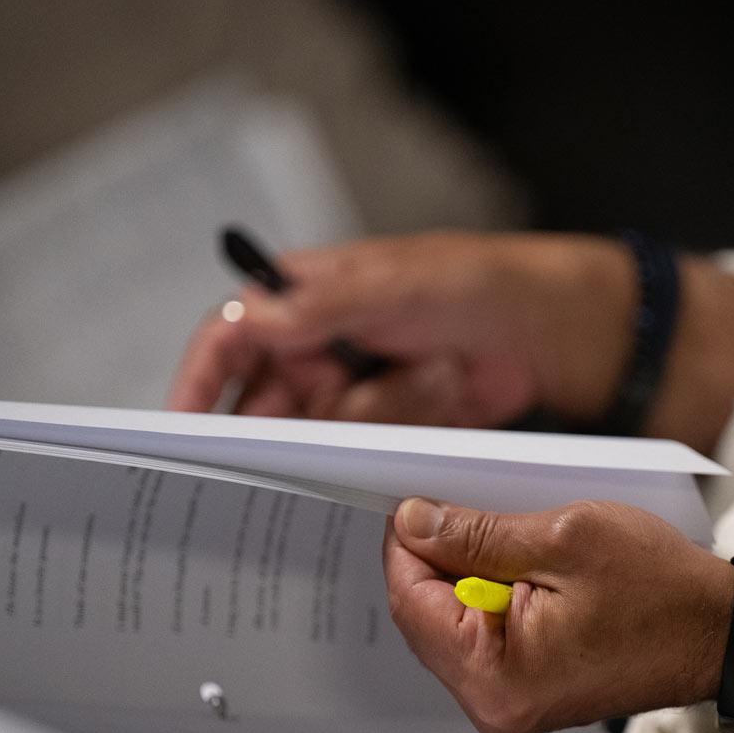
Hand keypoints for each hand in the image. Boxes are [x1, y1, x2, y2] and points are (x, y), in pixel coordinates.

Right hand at [168, 232, 636, 427]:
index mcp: (303, 297)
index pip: (229, 336)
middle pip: (265, 402)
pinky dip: (396, 432)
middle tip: (299, 447)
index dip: (199, 381)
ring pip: (317, 435)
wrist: (550, 331)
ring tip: (430, 375)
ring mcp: (350, 389)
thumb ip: (321, 305)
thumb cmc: (475, 282)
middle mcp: (316, 345)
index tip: (183, 428)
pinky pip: (362, 451)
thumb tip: (254, 315)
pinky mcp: (383, 425)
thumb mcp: (396, 284)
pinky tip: (441, 392)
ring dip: (368, 419)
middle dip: (283, 426)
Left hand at [382, 497, 733, 732]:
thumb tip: (412, 523)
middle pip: (424, 616)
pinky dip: (490, 597)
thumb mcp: (563, 538)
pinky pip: (481, 638)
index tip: (416, 501)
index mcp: (497, 675)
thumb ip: (476, 533)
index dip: (407, 542)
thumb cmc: (662, 591)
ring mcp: (509, 703)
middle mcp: (494, 703)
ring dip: (467, 576)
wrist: (722, 634)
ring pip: (450, 625)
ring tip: (512, 541)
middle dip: (439, 559)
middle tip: (469, 511)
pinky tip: (523, 569)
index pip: (411, 600)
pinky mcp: (527, 692)